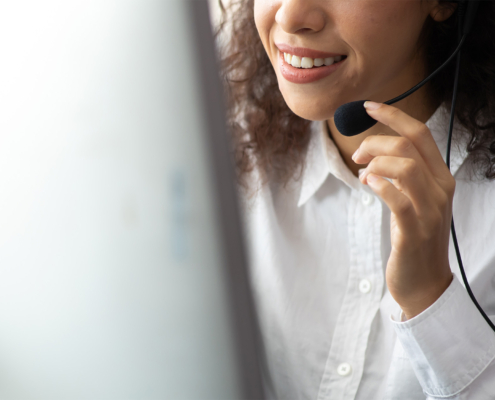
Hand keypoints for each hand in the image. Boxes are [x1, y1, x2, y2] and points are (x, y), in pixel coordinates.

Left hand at [353, 101, 453, 319]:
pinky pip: (396, 199)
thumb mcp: (413, 201)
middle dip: (375, 142)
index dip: (393, 116)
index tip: (369, 107)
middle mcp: (440, 190)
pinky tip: (367, 185)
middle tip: (357, 156)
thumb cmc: (413, 237)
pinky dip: (378, 186)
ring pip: (404, 167)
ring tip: (362, 175)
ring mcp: (430, 211)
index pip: (421, 134)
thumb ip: (400, 177)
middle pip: (408, 146)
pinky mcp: (413, 231)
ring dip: (374, 164)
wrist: (424, 282)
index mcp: (441, 178)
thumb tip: (371, 158)